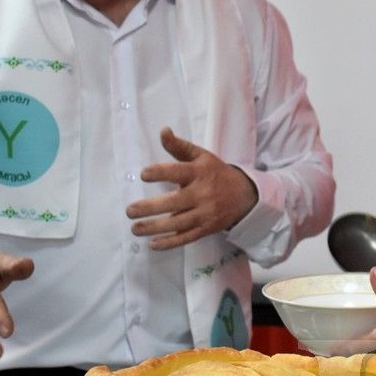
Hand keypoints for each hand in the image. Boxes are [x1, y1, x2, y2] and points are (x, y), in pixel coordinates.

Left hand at [127, 127, 257, 250]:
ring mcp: (205, 214)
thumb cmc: (217, 173)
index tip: (143, 175)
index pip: (179, 171)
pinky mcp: (206, 229)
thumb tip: (163, 131)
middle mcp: (202, 194)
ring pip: (178, 223)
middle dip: (151, 208)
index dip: (161, 173)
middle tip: (130, 210)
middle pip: (175, 202)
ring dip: (155, 227)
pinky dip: (170, 243)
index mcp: (200, 172)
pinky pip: (187, 238)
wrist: (245, 196)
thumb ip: (180, 146)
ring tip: (135, 228)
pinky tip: (153, 244)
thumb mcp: (202, 156)